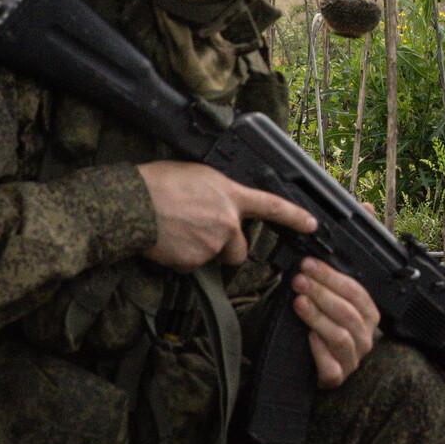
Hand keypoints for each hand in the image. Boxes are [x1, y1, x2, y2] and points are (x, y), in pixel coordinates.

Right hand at [136, 160, 316, 270]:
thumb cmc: (160, 182)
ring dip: (201, 252)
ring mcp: (212, 245)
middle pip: (240, 250)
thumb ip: (220, 193)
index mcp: (232, 196)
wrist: (132, 204)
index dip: (295, 216)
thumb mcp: (200, 176)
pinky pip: (191, 267)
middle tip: (202, 234)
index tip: (312, 225)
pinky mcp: (193, 263)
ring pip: (213, 259)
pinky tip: (168, 243)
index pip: (272, 206)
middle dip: (227, 249)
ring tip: (178, 231)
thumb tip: (222, 203)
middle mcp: (228, 223)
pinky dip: (182, 260)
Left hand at [291, 257, 380, 386]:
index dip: (331, 276)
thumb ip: (326, 289)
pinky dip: (319, 350)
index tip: (309, 265)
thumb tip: (309, 265)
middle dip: (321, 292)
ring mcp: (352, 359)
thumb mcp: (328, 307)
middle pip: (347, 312)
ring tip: (299, 303)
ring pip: (340, 336)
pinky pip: (331, 365)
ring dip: (318, 317)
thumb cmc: (320, 332)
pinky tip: (308, 337)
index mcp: (369, 315)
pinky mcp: (337, 377)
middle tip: (300, 281)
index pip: (355, 291)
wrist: (310, 367)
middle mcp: (365, 337)